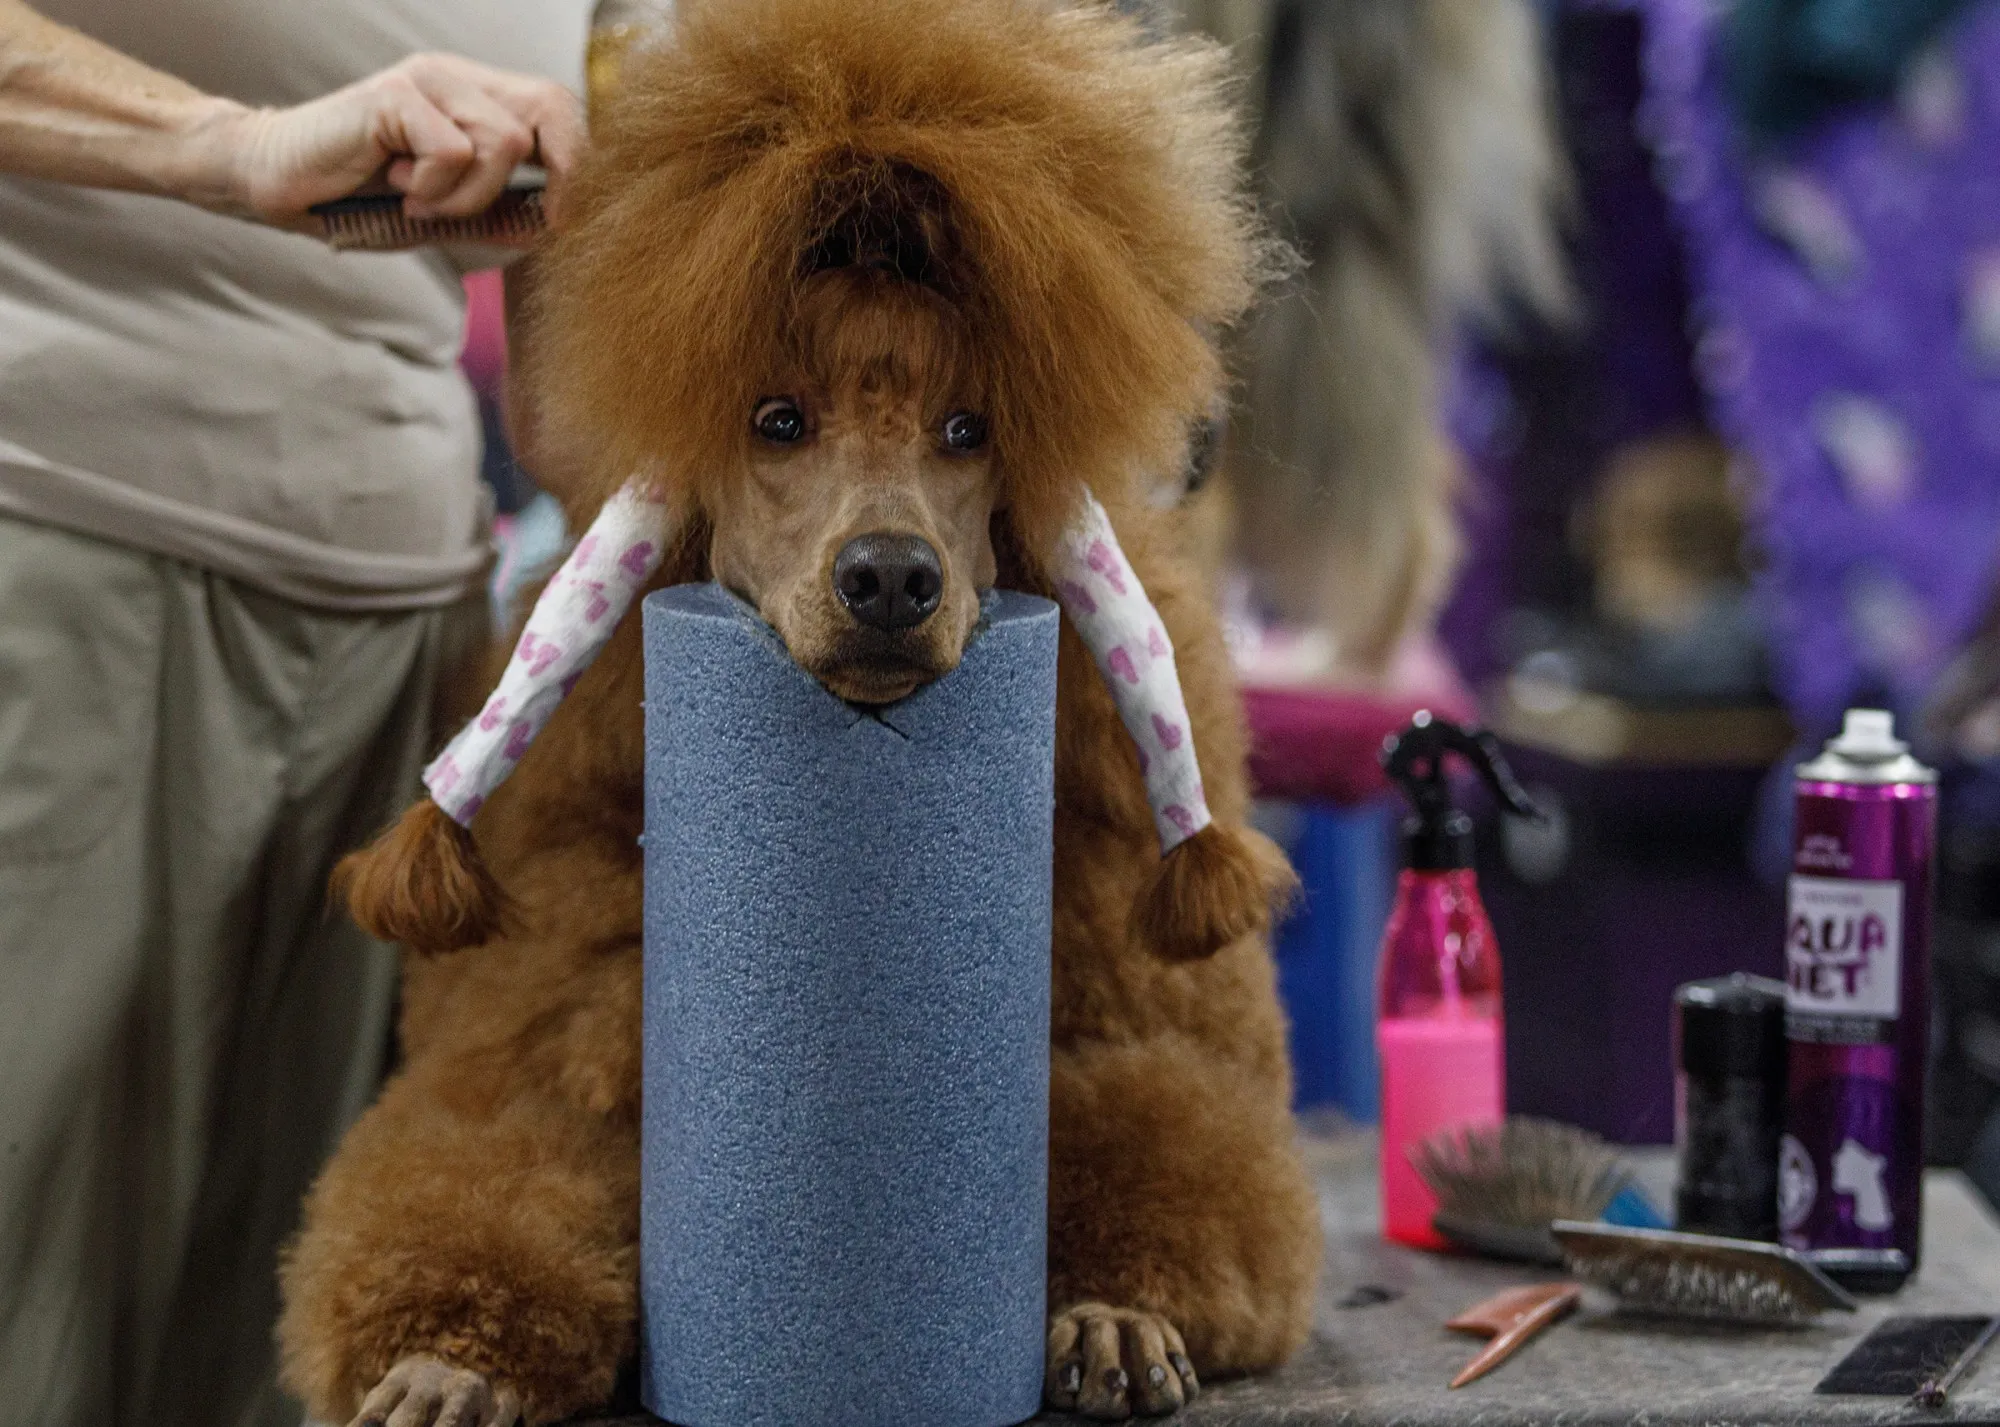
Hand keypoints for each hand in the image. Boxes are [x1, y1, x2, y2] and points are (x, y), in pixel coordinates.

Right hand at [200, 52, 583, 235]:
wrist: (273, 179)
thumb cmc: (359, 198)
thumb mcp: (444, 215)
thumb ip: (497, 214)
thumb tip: (551, 225)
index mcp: (477, 98)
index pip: (560, 111)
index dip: (578, 164)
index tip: (559, 219)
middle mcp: (459, 79)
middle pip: (553, 105)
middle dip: (558, 173)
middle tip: (519, 216)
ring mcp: (427, 80)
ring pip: (503, 142)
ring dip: (471, 196)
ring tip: (423, 204)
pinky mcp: (394, 95)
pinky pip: (453, 152)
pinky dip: (434, 190)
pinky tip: (399, 189)